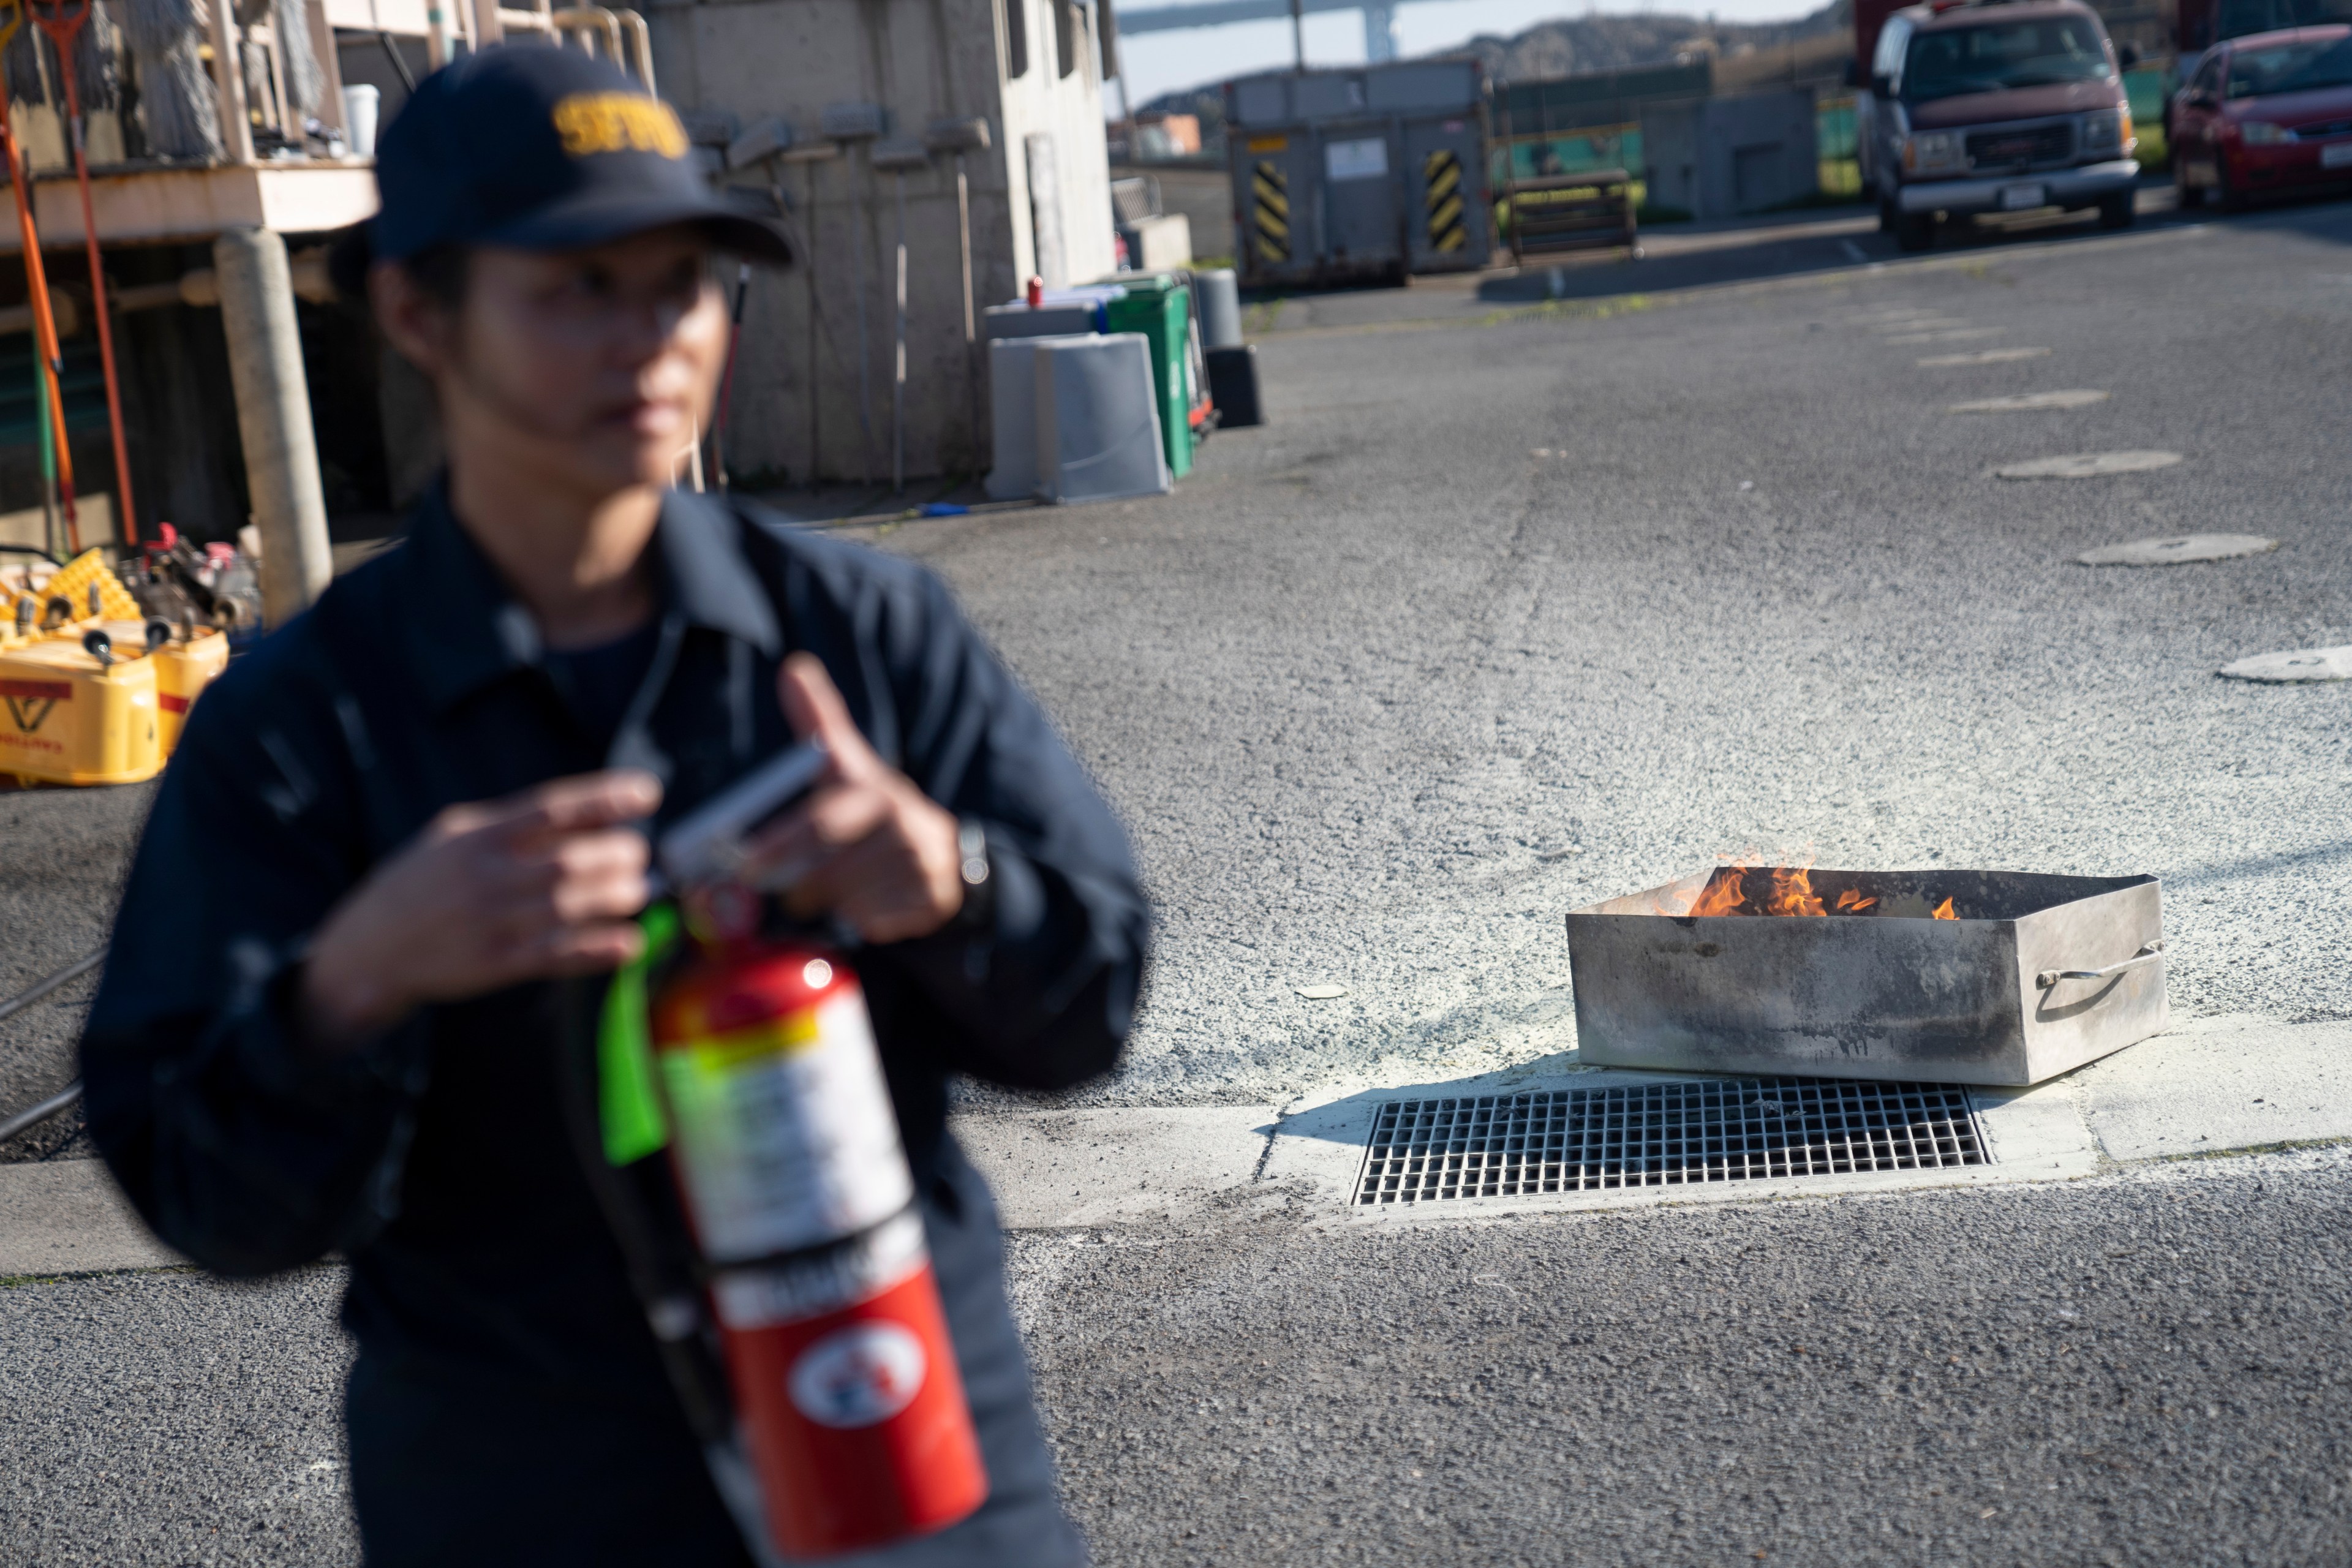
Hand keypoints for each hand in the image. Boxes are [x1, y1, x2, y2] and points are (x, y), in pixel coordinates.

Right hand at [300, 770, 661, 1046]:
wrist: (369, 948)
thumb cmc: (423, 881)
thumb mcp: (454, 835)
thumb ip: (513, 822)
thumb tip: (585, 812)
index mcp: (478, 836)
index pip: (551, 808)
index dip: (604, 798)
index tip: (646, 792)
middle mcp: (486, 877)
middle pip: (570, 860)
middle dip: (618, 854)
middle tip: (638, 853)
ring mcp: (492, 923)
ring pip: (570, 907)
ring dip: (616, 897)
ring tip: (637, 889)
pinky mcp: (497, 965)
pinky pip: (557, 957)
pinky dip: (597, 951)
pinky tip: (629, 943)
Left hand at [740, 654, 963, 943]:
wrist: (944, 849)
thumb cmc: (874, 805)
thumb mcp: (850, 763)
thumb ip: (820, 720)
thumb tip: (793, 666)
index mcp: (877, 792)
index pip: (822, 823)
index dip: (781, 846)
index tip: (747, 866)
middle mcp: (907, 826)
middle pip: (835, 868)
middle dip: (800, 885)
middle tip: (778, 893)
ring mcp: (924, 866)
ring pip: (854, 899)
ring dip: (830, 903)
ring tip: (825, 895)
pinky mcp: (934, 900)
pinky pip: (881, 923)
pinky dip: (863, 921)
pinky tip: (861, 906)